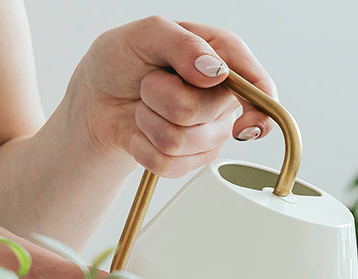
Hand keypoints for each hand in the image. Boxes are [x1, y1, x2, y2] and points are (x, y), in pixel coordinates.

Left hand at [71, 17, 276, 176]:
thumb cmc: (122, 61)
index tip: (241, 127)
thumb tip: (215, 70)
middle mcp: (222, 96)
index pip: (259, 88)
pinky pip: (169, 164)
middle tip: (149, 83)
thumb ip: (181, 43)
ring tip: (144, 106)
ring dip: (148, 121)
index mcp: (222, 56)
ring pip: (181, 140)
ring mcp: (210, 131)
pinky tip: (143, 131)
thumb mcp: (143, 34)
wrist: (97, 100)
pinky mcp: (191, 159)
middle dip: (161, 97)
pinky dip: (143, 147)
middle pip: (202, 111)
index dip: (259, 111)